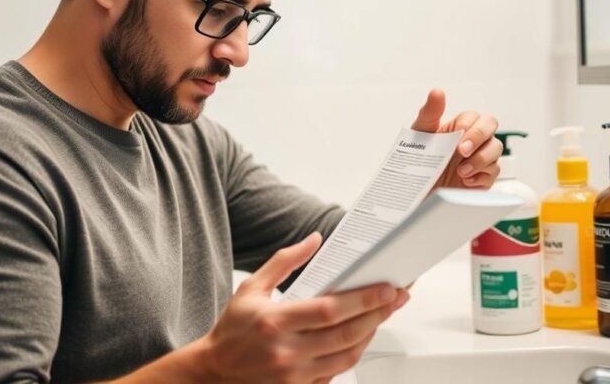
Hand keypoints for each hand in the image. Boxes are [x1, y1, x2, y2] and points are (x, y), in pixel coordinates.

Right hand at [196, 233, 409, 383]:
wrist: (213, 372)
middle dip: (377, 315)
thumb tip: (314, 240)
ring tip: (383, 315)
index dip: (363, 300)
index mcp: (275, 322)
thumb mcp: (251, 287)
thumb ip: (284, 261)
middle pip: (345, 335)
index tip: (386, 288)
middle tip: (397, 298)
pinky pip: (336, 373)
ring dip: (370, 335)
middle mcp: (286, 352)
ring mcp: (293, 376)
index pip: (329, 310)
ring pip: (346, 357)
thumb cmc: (232, 329)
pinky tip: (361, 338)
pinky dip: (352, 355)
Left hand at [411, 88, 500, 188]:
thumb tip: (437, 92)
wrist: (419, 188)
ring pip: (496, 150)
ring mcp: (482, 157)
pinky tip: (465, 181)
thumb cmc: (421, 158)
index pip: (475, 117)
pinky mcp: (485, 177)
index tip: (458, 141)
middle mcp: (475, 139)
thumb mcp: (421, 134)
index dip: (470, 127)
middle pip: (491, 126)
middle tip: (462, 152)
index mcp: (461, 126)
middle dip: (479, 137)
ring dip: (480, 160)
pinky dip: (480, 177)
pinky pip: (493, 173)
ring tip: (461, 171)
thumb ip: (430, 112)